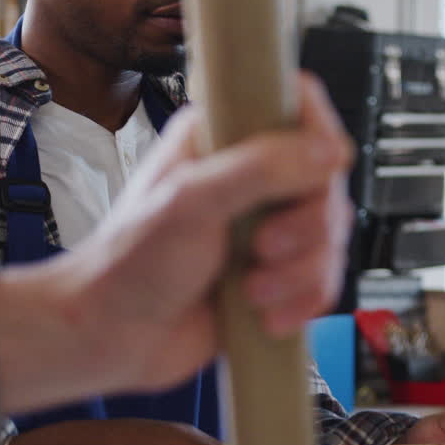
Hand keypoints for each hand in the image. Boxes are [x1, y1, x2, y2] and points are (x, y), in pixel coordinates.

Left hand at [0, 74, 354, 411]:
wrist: (112, 338)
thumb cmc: (128, 265)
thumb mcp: (189, 202)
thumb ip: (260, 168)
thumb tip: (326, 151)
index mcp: (226, 137)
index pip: (300, 106)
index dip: (319, 135)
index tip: (315, 170)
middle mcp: (255, 177)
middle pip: (329, 181)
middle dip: (307, 227)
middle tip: (262, 247)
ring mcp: (271, 226)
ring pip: (332, 235)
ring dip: (301, 273)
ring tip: (253, 290)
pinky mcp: (281, 272)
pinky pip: (326, 279)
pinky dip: (303, 301)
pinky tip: (265, 313)